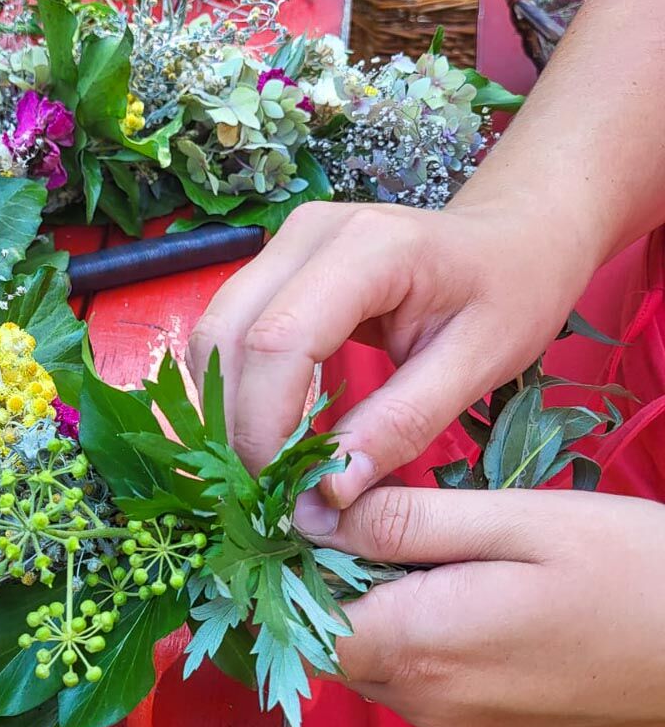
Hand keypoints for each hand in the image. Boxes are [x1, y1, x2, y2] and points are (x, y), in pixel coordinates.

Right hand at [187, 199, 597, 527]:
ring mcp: (284, 243)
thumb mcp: (476, 366)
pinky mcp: (274, 263)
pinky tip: (262, 429)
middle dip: (235, 424)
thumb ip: (401, 425)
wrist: (511, 236)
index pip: (280, 341)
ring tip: (262, 468)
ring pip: (214, 333)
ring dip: (224, 408)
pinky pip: (228, 330)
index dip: (266, 424)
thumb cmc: (511, 293)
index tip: (284, 493)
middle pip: (229, 335)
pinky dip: (233, 388)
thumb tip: (327, 494)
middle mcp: (307, 233)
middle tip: (266, 491)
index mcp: (369, 247)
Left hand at [326, 485, 664, 726]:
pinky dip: (416, 637)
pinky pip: (416, 683)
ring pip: (373, 661)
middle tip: (383, 519)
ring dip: (379, 608)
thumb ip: (401, 521)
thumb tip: (306, 514)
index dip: (295, 568)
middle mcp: (428, 704)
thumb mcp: (513, 520)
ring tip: (433, 551)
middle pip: (335, 641)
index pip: (304, 621)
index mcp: (424, 648)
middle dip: (337, 581)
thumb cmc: (627, 570)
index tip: (316, 517)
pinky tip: (464, 595)